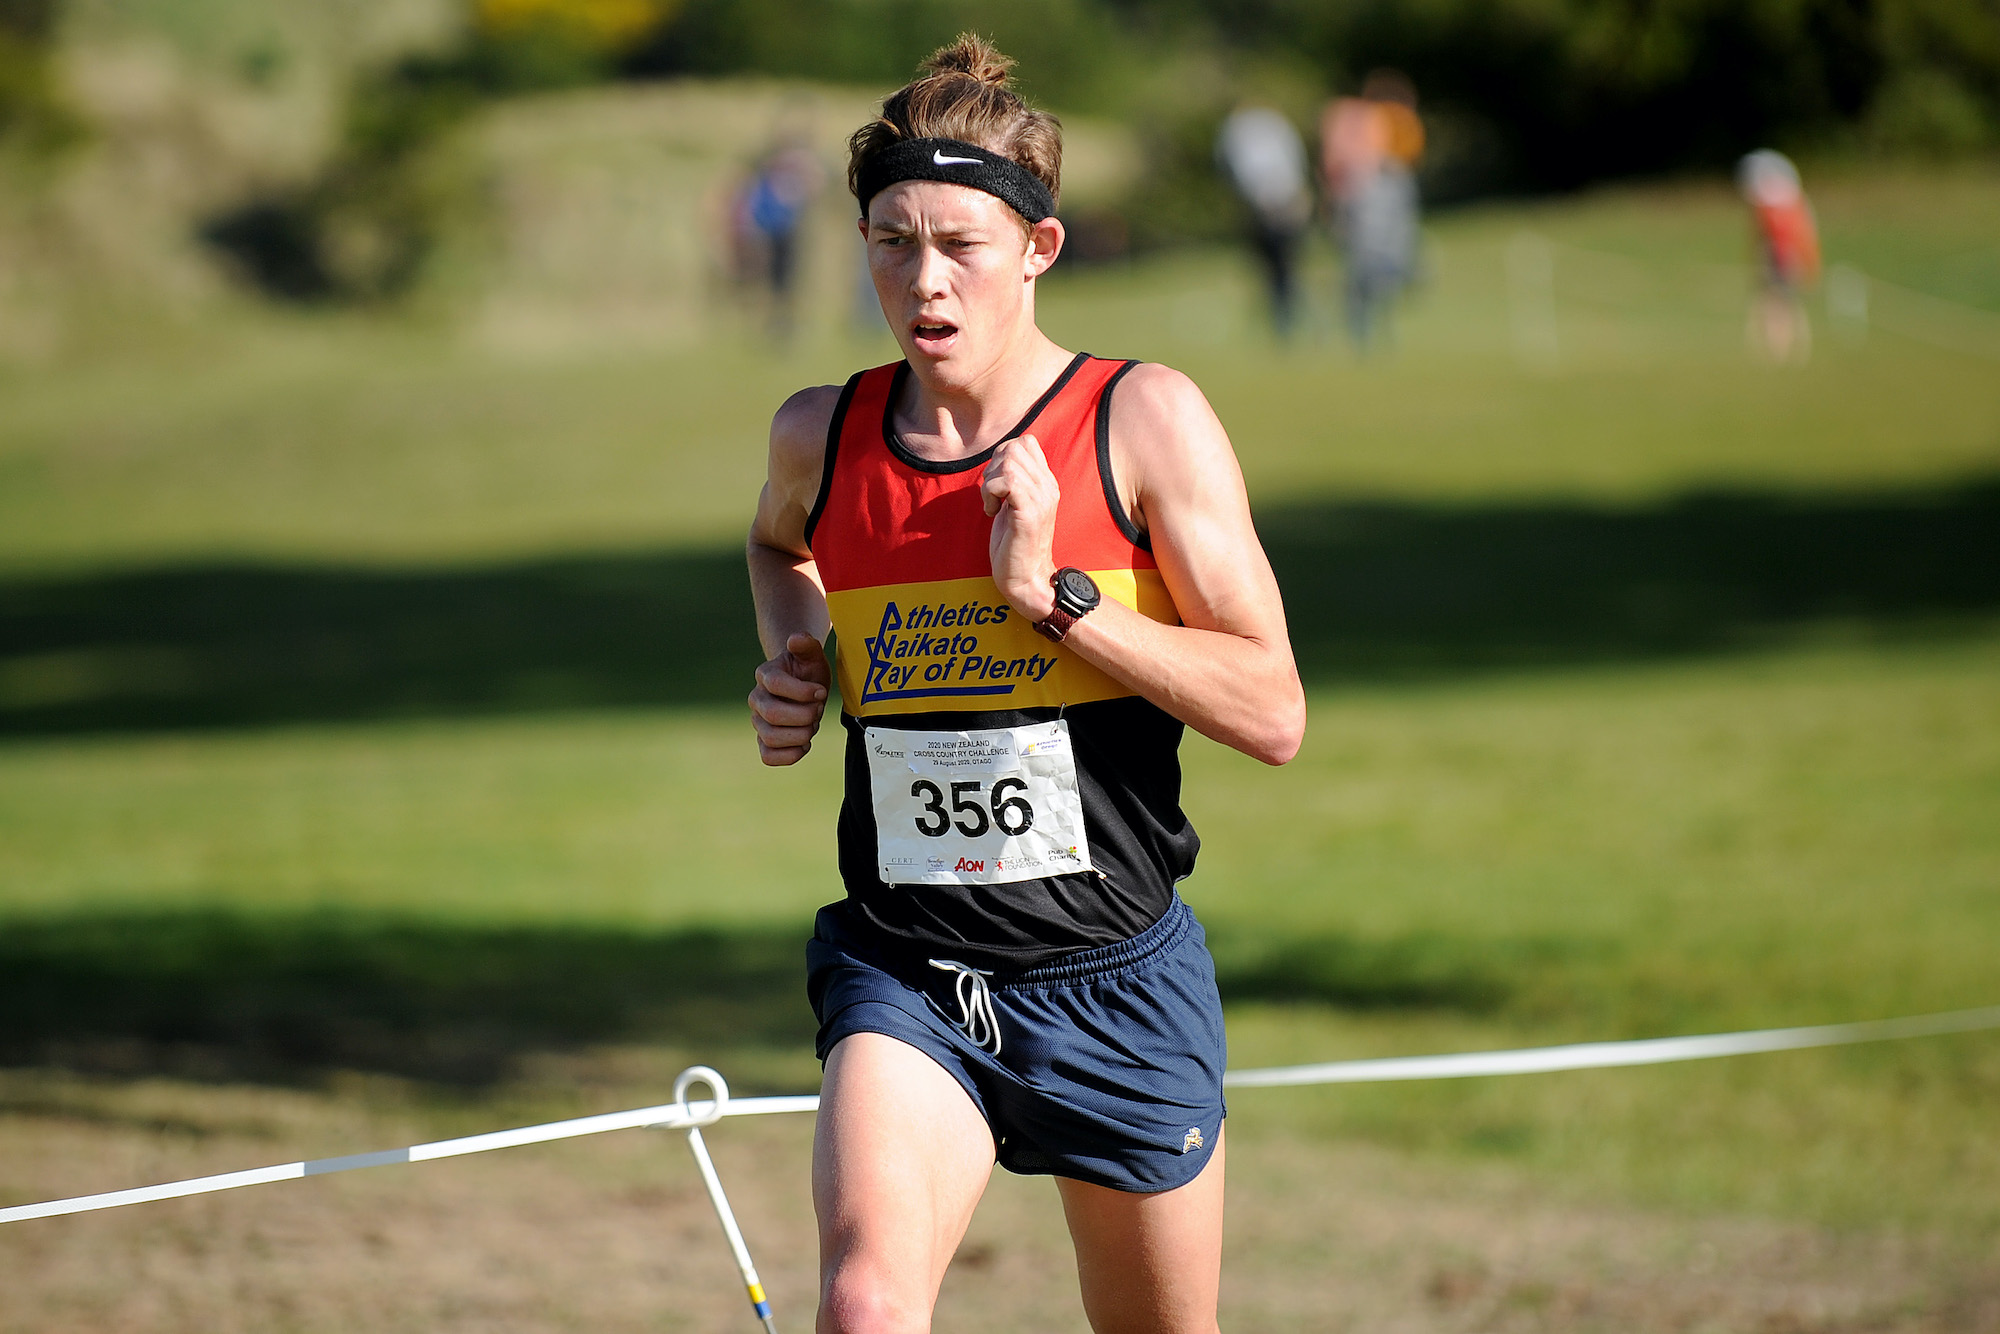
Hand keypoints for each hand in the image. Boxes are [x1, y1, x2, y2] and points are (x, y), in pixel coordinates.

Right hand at [749, 632, 830, 765]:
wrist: (805, 687)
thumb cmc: (808, 670)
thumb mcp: (812, 654)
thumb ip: (806, 644)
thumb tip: (795, 639)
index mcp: (765, 674)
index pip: (776, 684)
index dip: (802, 691)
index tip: (821, 692)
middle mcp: (756, 699)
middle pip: (772, 714)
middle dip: (803, 715)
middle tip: (818, 711)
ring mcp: (758, 722)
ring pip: (769, 738)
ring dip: (799, 735)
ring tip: (812, 726)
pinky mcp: (765, 742)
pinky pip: (767, 756)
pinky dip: (789, 755)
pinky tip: (804, 744)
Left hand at [980, 434, 1058, 621]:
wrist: (1027, 578)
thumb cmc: (1015, 544)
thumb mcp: (1014, 504)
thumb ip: (1012, 481)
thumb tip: (997, 460)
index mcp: (1046, 482)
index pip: (1026, 442)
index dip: (1003, 455)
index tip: (998, 484)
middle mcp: (1048, 487)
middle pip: (1014, 448)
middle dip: (993, 467)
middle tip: (993, 495)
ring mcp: (1041, 499)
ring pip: (1009, 462)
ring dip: (990, 482)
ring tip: (993, 504)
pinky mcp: (1029, 513)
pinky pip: (1006, 482)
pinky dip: (990, 494)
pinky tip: (992, 513)